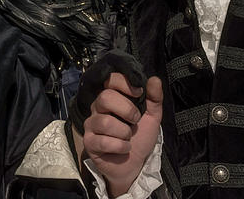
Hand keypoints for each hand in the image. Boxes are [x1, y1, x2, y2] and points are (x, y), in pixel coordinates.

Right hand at [83, 74, 162, 197]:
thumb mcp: (152, 117)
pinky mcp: (89, 142)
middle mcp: (98, 108)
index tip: (138, 93)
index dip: (124, 84)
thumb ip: (154, 98)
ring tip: (128, 138)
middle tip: (135, 120)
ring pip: (105, 122)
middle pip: (105, 97)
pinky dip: (120, 147)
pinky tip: (124, 149)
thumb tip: (154, 79)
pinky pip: (103, 141)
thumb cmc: (140, 138)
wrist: (135, 164)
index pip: (110, 79)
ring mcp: (91, 125)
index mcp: (112, 98)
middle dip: (126, 110)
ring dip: (124, 133)